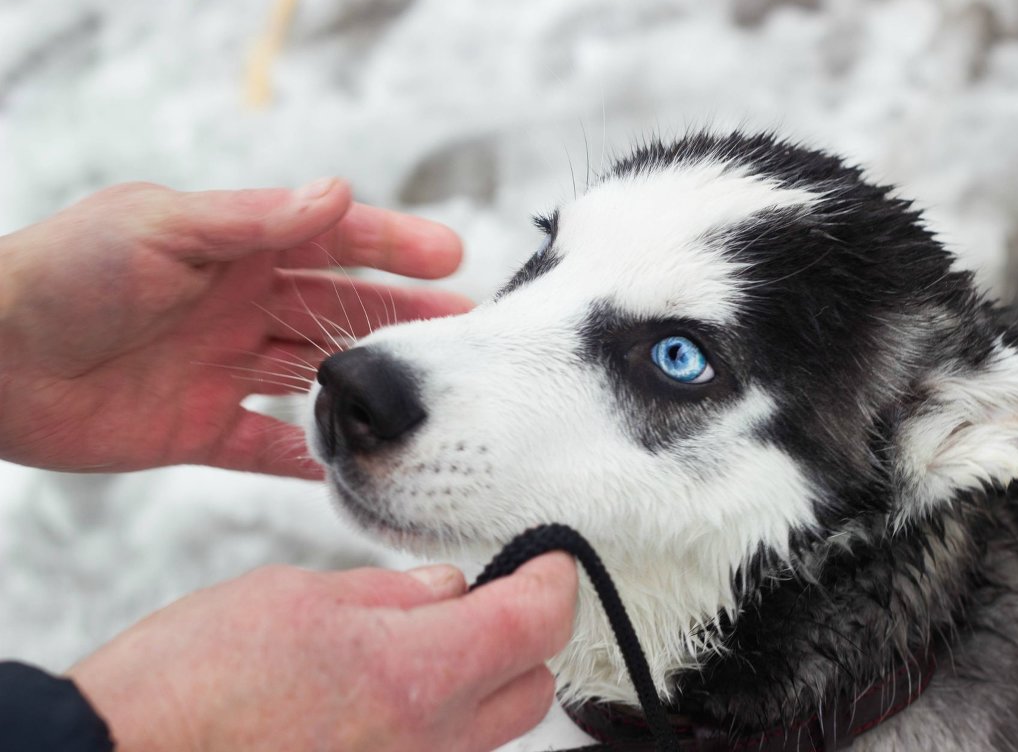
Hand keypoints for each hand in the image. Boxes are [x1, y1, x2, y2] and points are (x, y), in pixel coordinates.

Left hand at [0, 179, 470, 477]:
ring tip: (428, 397)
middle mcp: (237, 305)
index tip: (451, 253)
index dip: (391, 243)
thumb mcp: (159, 227)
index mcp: (231, 248)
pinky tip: (354, 466)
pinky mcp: (198, 427)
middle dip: (401, 317)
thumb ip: (252, 219)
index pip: (329, 239)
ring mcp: (222, 368)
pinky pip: (268, 447)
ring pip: (316, 377)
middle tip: (463, 328)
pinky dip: (309, 459)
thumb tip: (337, 192)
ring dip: (369, 385)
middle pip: (338, 311)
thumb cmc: (61, 273)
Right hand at [70, 553, 577, 751]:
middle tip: (477, 601)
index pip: (536, 624)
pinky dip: (428, 723)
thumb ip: (390, 594)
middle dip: (518, 637)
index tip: (547, 559)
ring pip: (486, 732)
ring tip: (409, 650)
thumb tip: (446, 588)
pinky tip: (374, 700)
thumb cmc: (189, 681)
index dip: (554, 580)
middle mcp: (424, 744)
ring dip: (474, 684)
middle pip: (529, 689)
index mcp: (412, 674)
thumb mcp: (295, 597)